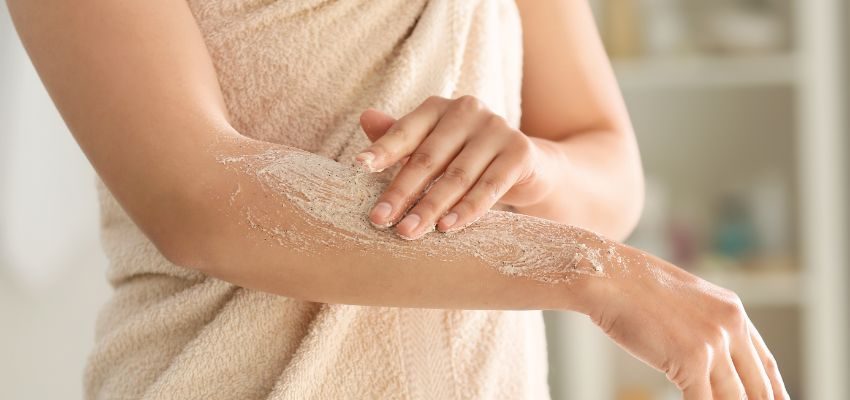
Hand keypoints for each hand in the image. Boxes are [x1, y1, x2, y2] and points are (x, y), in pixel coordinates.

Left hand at [356, 95, 552, 239]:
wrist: (527, 167)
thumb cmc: (466, 158)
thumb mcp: (433, 149)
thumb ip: (401, 138)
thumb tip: (366, 118)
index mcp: (439, 108)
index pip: (406, 130)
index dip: (383, 149)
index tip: (360, 168)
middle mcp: (467, 110)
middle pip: (428, 157)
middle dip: (402, 192)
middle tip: (380, 220)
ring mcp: (496, 129)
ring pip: (456, 176)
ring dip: (430, 207)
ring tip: (409, 232)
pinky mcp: (519, 151)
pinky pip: (489, 186)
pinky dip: (467, 210)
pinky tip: (448, 228)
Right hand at [586, 249, 789, 398]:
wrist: (608, 276)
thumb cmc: (631, 288)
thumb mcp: (683, 301)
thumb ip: (703, 326)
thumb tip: (707, 358)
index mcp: (732, 311)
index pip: (766, 365)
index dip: (773, 393)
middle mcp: (730, 326)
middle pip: (756, 388)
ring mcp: (713, 344)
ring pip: (733, 399)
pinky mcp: (692, 361)